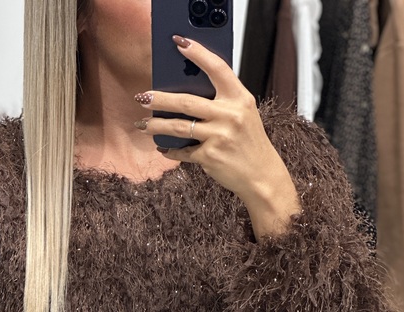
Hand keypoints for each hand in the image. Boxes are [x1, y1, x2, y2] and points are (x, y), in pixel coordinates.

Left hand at [134, 36, 300, 236]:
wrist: (261, 176)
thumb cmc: (249, 143)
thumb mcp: (244, 114)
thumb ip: (223, 100)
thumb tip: (187, 89)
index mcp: (240, 98)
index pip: (218, 69)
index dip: (198, 54)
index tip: (180, 43)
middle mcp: (230, 115)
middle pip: (186, 101)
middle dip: (160, 99)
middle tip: (143, 96)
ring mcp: (219, 136)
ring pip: (178, 127)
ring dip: (156, 125)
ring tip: (142, 124)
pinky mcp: (209, 157)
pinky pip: (183, 151)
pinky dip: (171, 150)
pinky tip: (163, 147)